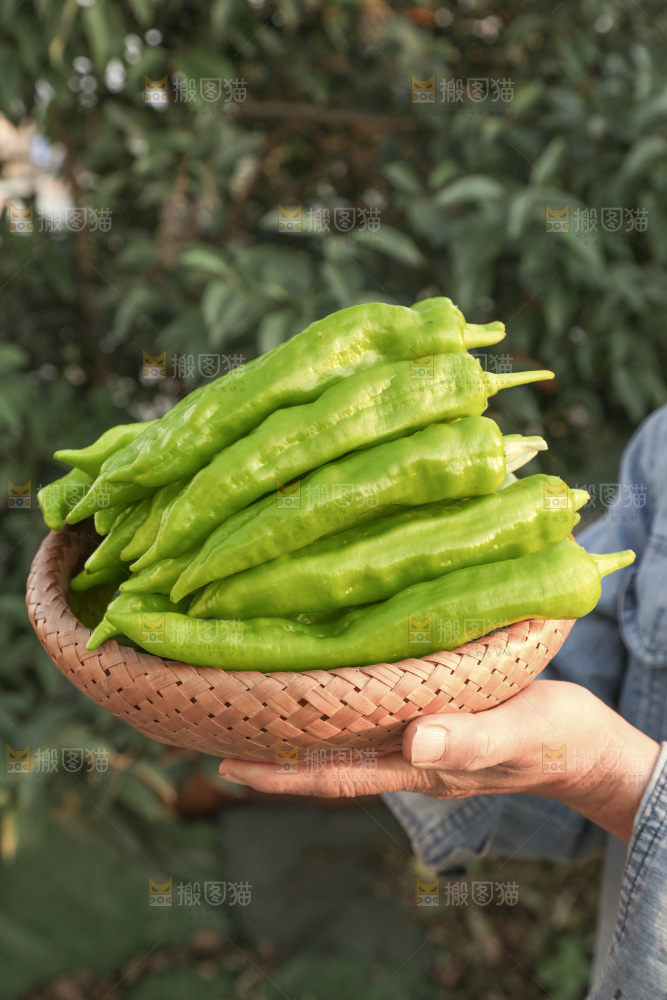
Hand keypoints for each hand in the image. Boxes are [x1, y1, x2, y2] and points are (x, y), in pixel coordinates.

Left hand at [219, 680, 659, 842]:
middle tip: (218, 727)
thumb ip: (468, 740)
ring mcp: (421, 739)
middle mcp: (409, 755)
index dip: (281, 776)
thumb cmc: (555, 739)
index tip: (227, 765)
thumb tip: (412, 744)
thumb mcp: (516, 733)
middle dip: (275, 752)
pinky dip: (341, 705)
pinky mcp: (435, 714)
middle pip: (329, 762)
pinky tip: (326, 683)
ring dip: (301, 728)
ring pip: (347, 738)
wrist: (587, 743)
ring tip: (254, 705)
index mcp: (420, 767)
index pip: (336, 777)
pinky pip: (375, 716)